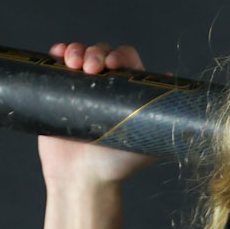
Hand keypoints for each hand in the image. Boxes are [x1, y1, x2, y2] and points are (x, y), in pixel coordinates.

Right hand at [37, 41, 159, 186]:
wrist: (80, 178)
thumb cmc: (116, 164)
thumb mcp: (147, 143)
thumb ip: (162, 120)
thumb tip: (172, 84)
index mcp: (127, 90)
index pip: (126, 59)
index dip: (120, 56)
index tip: (114, 65)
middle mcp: (105, 84)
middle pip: (102, 52)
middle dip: (96, 52)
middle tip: (91, 67)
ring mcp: (81, 86)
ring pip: (80, 54)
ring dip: (77, 49)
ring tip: (72, 63)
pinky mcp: (57, 91)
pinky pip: (56, 65)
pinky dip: (57, 53)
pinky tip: (56, 53)